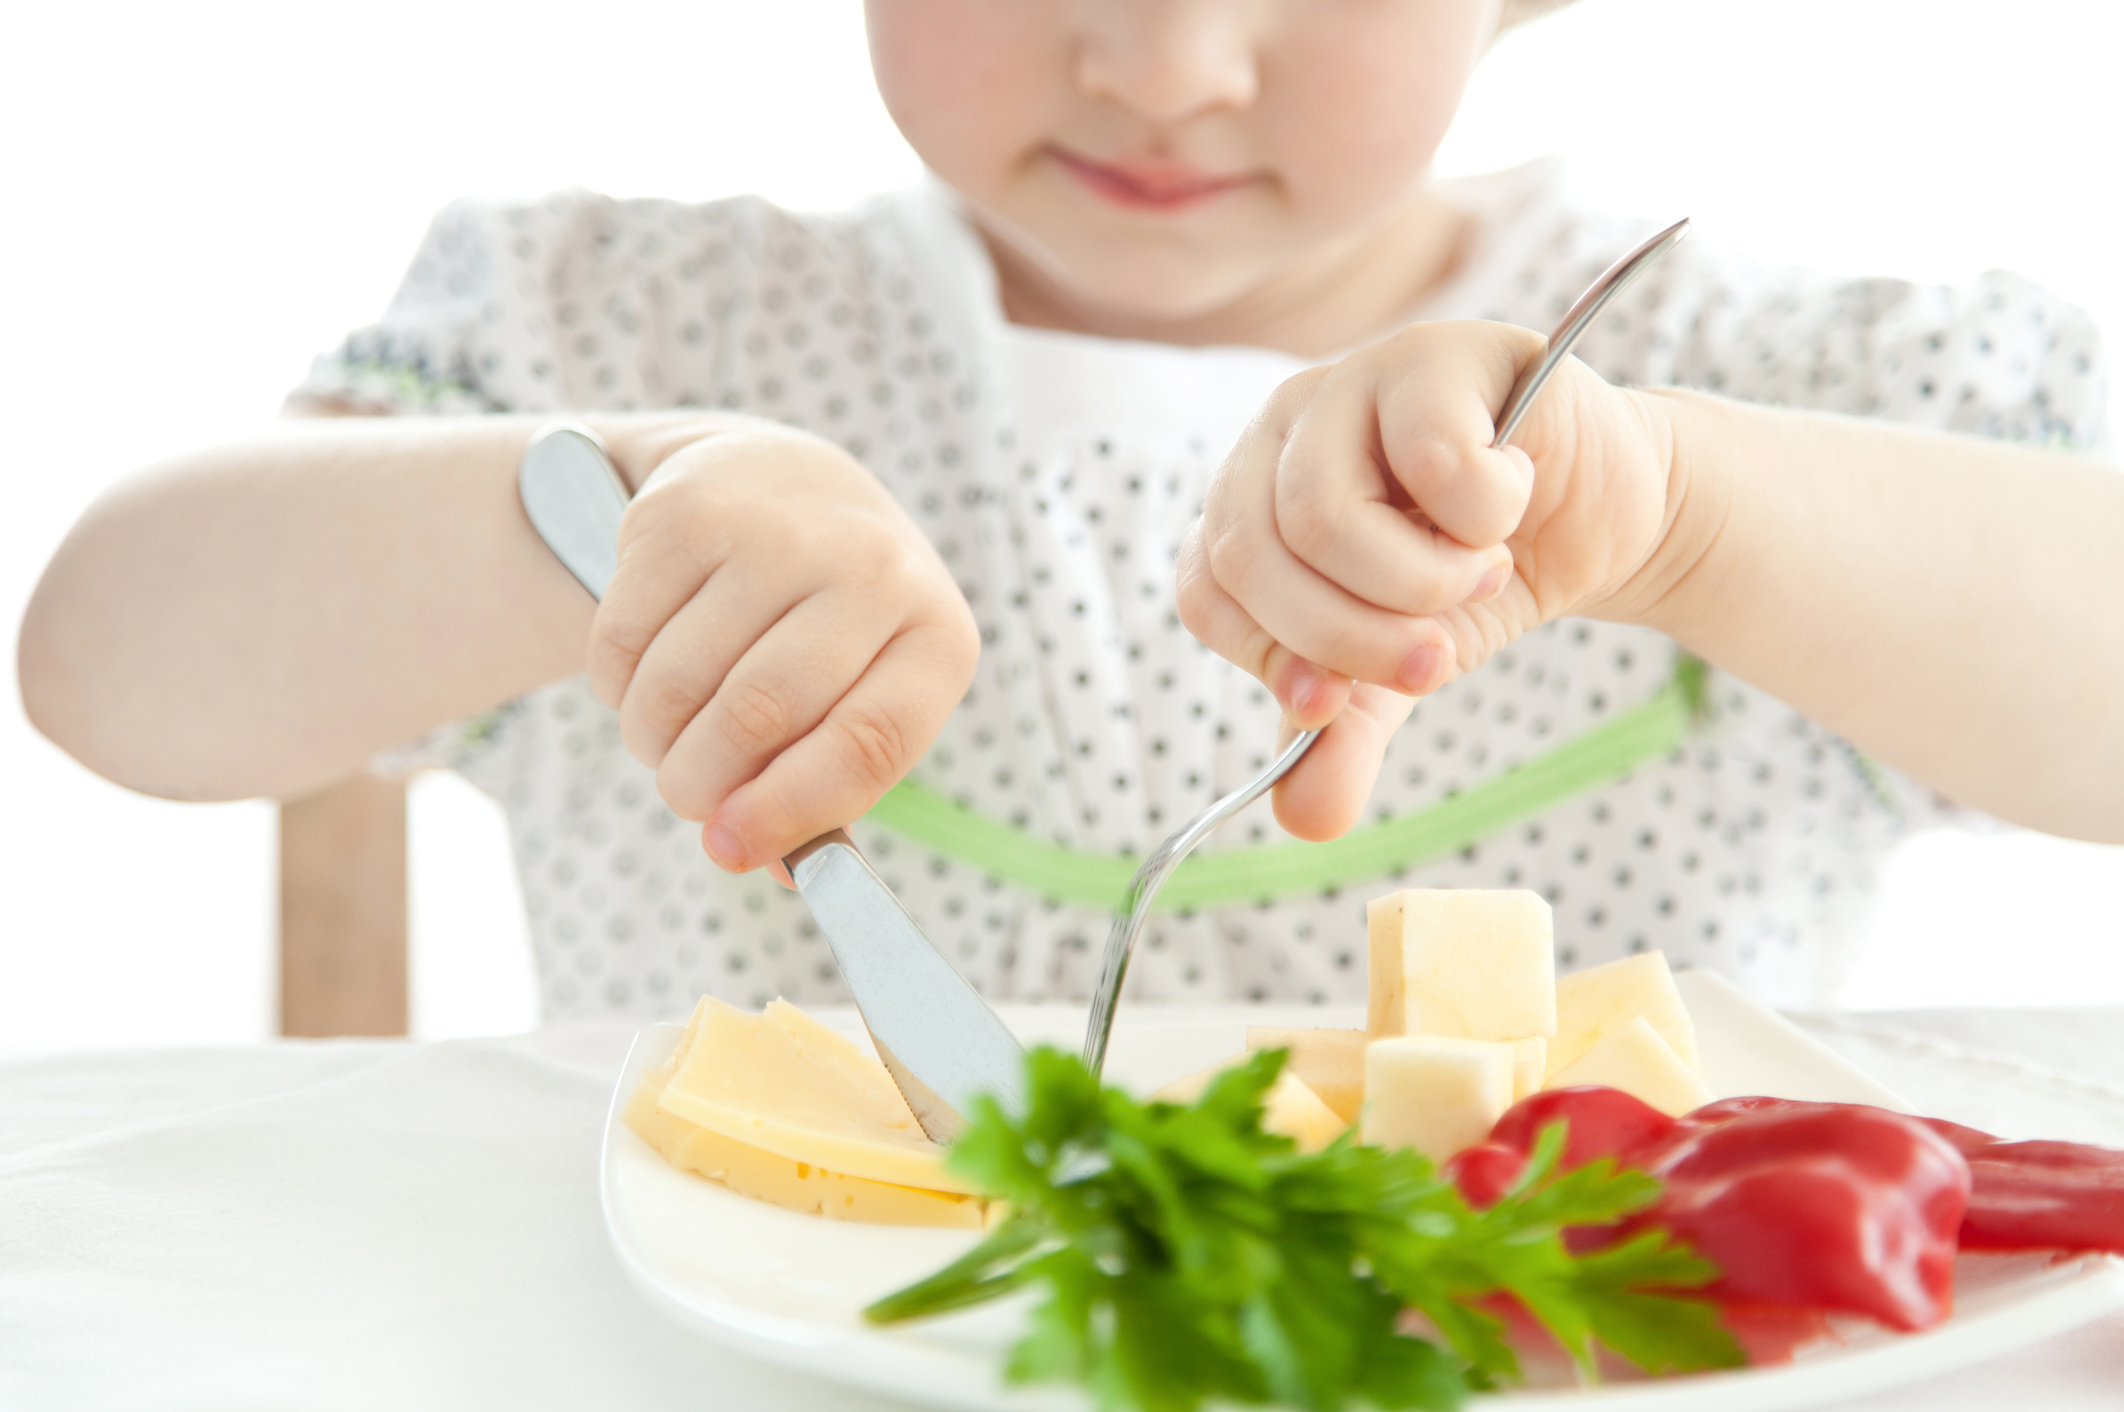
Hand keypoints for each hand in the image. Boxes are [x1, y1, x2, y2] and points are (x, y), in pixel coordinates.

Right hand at [586, 425, 978, 874]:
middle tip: (685, 797)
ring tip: (665, 737)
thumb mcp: (860, 695)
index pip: (869, 743)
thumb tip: (760, 862)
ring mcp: (780, 530)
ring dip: (653, 739)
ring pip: (680, 682)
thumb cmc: (830, 627)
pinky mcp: (689, 510)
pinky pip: (624, 638)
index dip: (791, 811)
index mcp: (935, 635)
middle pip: (760, 715)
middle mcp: (872, 570)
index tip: (727, 850)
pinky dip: (616, 685)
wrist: (780, 482)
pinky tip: (643, 675)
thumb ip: (824, 789)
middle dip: (700, 783)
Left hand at [1176, 319, 1676, 840]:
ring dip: (1418, 580)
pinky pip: (1429, 455)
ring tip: (1481, 575)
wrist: (1596, 514)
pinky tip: (1510, 504)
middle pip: (1258, 556)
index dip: (1272, 659)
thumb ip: (1346, 738)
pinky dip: (1481, 514)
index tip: (1341, 704)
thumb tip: (1303, 823)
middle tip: (1438, 658)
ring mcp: (1348, 384)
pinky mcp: (1434, 357)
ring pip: (1323, 512)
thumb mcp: (1403, 669)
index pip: (1209, 592)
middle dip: (1351, 638)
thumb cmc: (1475, 579)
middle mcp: (1278, 438)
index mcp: (1246, 506)